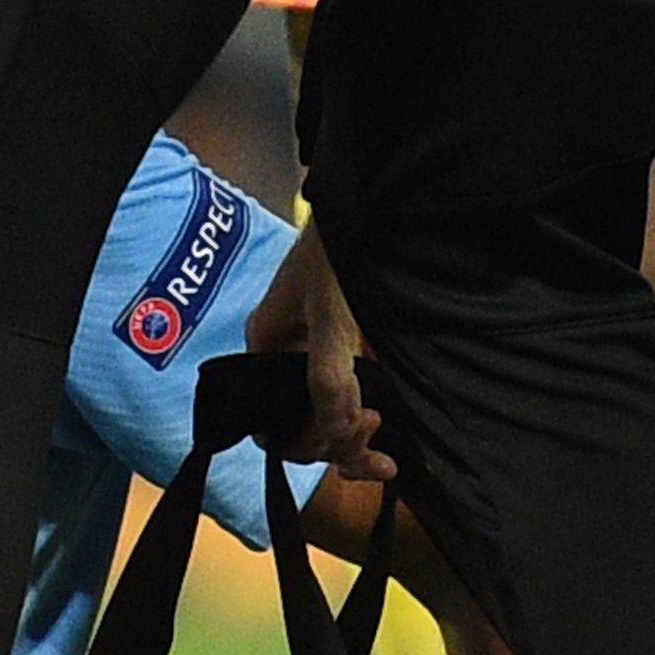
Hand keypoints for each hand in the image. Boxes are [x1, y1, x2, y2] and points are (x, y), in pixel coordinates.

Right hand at [213, 221, 389, 543]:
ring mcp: (316, 359)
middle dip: (335, 440)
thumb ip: (329, 370)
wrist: (372, 209)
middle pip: (301, 424)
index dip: (310, 435)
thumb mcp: (331, 311)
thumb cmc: (340, 250)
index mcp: (267, 347)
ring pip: (326, 419)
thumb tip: (333, 429)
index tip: (349, 425)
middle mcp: (287, 359)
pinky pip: (348, 402)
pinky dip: (362, 424)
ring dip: (351, 442)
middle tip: (373, 424)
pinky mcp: (347, 355)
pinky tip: (387, 437)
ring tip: (384, 446)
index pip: (274, 417)